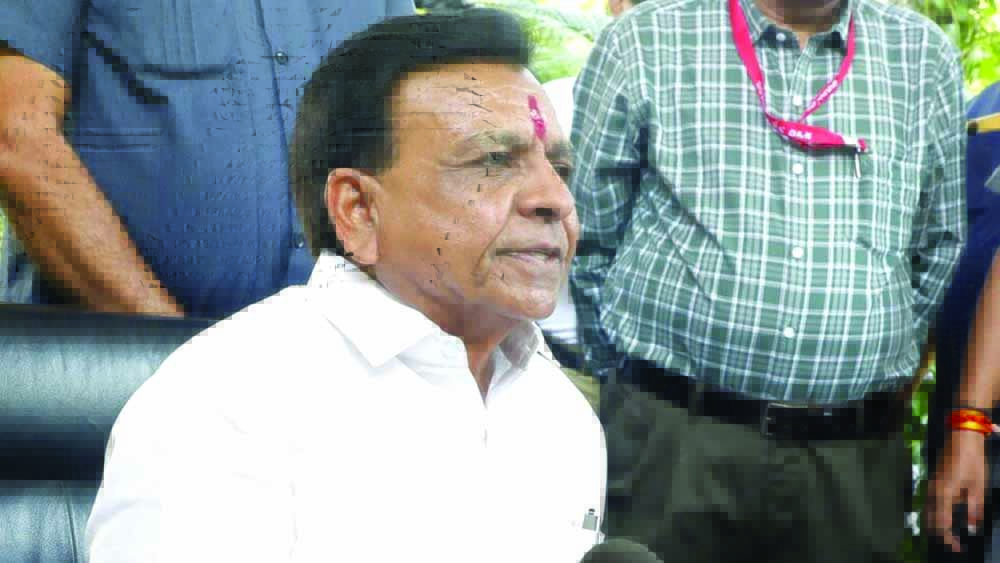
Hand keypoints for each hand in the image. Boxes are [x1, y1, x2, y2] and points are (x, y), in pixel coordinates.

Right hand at [927, 430, 988, 551]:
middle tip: (953, 543)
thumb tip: (971, 528)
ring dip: (937, 524)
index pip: (941, 523)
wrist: (961, 438)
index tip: (956, 548)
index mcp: (944, 494)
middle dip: (940, 534)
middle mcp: (933, 491)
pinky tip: (947, 516)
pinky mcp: (933, 481)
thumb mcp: (979, 487)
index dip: (947, 538)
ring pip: (928, 510)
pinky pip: (930, 502)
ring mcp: (931, 485)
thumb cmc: (973, 460)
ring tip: (950, 533)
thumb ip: (974, 509)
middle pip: (929, 519)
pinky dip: (936, 513)